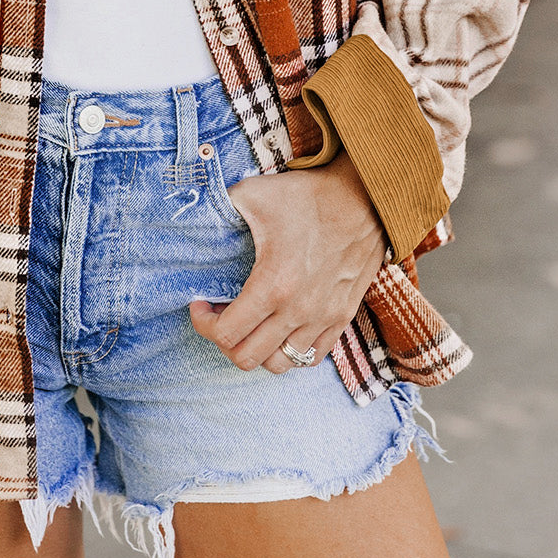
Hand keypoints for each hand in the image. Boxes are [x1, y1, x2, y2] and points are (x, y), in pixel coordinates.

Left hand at [189, 149, 388, 372]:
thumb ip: (219, 209)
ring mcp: (323, 318)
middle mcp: (298, 311)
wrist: (362, 198)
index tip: (200, 303)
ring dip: (255, 349)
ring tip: (248, 322)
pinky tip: (277, 326)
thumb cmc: (306, 196)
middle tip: (220, 313)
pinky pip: (310, 357)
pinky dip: (288, 350)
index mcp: (273, 285)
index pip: (226, 334)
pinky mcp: (341, 317)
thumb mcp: (252, 193)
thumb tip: (195, 215)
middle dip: (223, 340)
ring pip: (279, 364)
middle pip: (247, 358)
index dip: (203, 323)